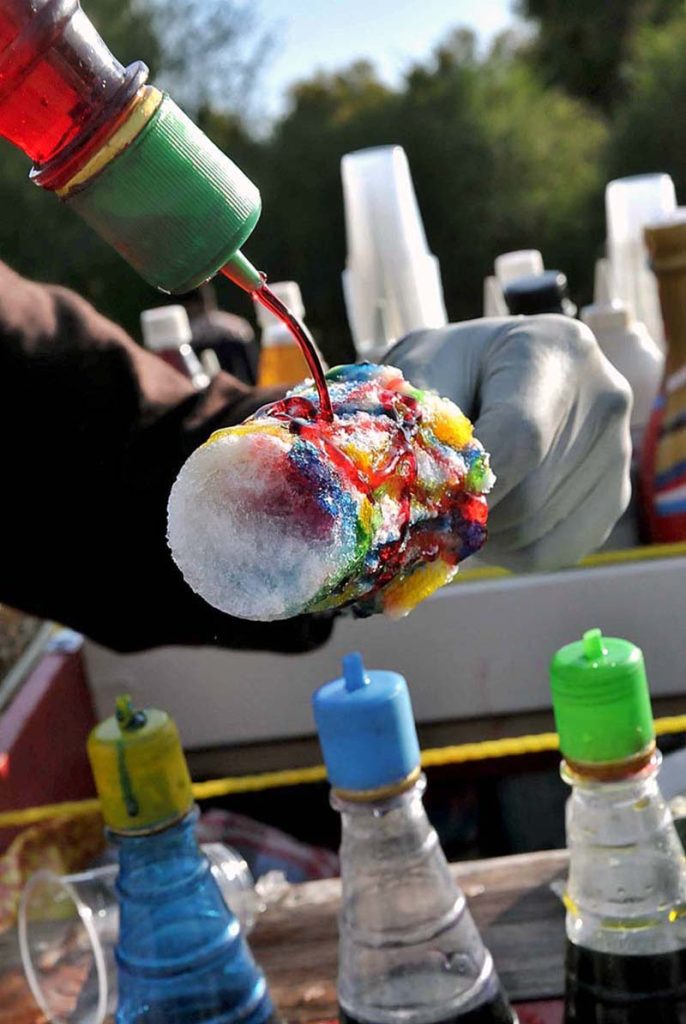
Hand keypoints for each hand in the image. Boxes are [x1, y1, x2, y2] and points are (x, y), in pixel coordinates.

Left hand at [385, 315, 631, 571]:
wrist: (484, 373)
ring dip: (488, 535)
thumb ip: (423, 426)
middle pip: (534, 490)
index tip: (430, 510)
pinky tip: (488, 525)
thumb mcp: (419, 375)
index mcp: (555, 349)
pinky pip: (559, 549)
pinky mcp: (616, 494)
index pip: (522, 436)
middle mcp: (604, 396)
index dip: (473, 484)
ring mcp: (618, 449)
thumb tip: (431, 493)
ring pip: (542, 526)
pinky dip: (511, 550)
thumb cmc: (444, 371)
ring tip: (458, 508)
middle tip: (433, 512)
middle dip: (474, 514)